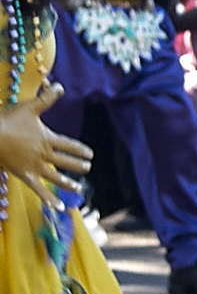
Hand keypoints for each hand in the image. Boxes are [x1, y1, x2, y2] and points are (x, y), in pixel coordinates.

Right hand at [0, 84, 92, 208]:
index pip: (69, 145)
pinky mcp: (24, 175)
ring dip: (67, 183)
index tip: (90, 154)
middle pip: (65, 161)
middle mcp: (44, 154)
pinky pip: (38, 190)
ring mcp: (34, 166)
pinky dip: (49, 199)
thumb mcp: (30, 107)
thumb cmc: (9, 120)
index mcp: (47, 138)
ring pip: (55, 177)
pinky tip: (59, 207)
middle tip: (88, 168)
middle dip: (78, 165)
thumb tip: (61, 85)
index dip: (80, 150)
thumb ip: (47, 98)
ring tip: (77, 188)